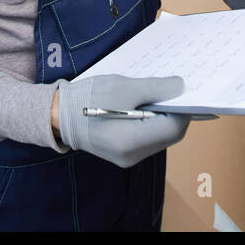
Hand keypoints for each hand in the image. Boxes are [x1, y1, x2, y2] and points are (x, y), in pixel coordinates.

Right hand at [56, 74, 189, 167]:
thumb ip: (156, 88)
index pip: (173, 128)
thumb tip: (181, 87)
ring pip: (159, 137)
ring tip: (158, 95)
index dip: (183, 108)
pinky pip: (147, 138)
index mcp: (131, 141)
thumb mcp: (123, 87)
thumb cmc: (89, 98)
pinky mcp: (123, 153)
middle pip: (169, 135)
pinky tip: (146, 106)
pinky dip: (152, 122)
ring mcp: (128, 157)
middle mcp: (132, 155)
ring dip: (164, 116)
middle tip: (173, 90)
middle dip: (175, 112)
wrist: (59, 114)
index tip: (184, 89)